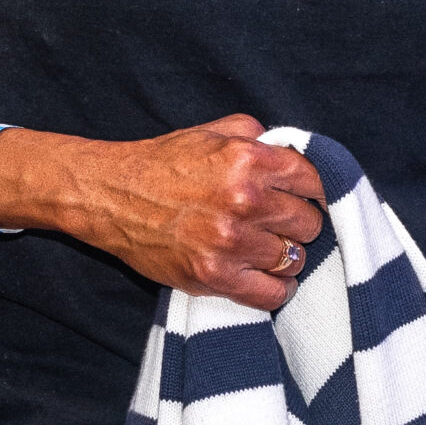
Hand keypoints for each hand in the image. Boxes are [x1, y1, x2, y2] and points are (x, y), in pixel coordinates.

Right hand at [21, 116, 326, 313]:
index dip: (312, 191)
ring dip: (286, 255)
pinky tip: (268, 278)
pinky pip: (272, 293)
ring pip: (294, 258)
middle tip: (281, 224)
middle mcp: (245, 199)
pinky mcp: (214, 276)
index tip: (305, 199)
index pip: (314, 181)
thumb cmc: (163, 163)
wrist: (111, 196)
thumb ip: (260, 138)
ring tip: (269, 249)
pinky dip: (277, 289)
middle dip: (299, 222)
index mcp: (249, 159)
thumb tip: (297, 155)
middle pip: (309, 222)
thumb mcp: (213, 132)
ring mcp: (230, 241)